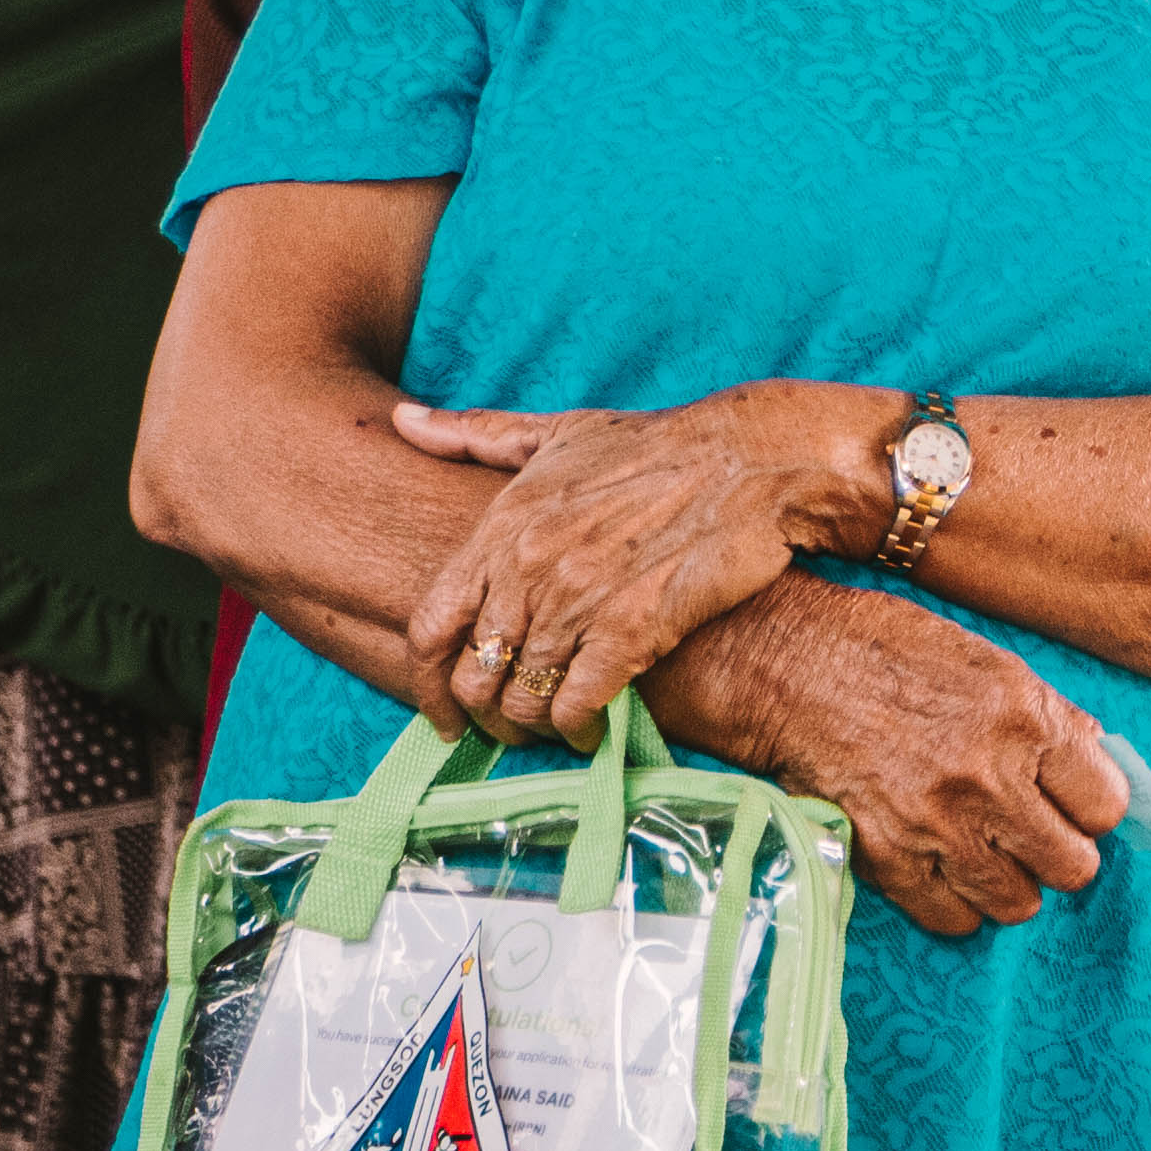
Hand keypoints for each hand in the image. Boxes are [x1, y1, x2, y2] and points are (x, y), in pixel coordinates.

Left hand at [398, 382, 887, 748]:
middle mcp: (528, 566)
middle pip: (472, 675)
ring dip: (533, 727)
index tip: (441, 709)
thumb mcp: (556, 433)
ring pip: (522, 699)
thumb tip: (402, 422)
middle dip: (483, 715)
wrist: (748, 460)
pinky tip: (589, 727)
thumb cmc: (653, 447)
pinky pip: (576, 705)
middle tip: (505, 727)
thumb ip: (474, 434)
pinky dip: (577, 728)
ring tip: (551, 726)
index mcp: (502, 523)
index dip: (427, 682)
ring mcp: (578, 600)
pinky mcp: (632, 630)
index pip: (429, 625)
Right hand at [649, 574, 1128, 934]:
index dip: (1091, 808)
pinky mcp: (888, 859)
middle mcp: (988, 778)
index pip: (1107, 806)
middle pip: (1073, 868)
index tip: (1070, 802)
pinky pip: (955, 920)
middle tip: (1028, 831)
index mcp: (1023, 718)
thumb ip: (1049, 715)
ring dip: (1006, 881)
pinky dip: (953, 901)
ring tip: (981, 847)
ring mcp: (937, 825)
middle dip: (1057, 852)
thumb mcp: (985, 659)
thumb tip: (1098, 760)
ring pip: (1017, 903)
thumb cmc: (886, 650)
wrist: (785, 666)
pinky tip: (939, 863)